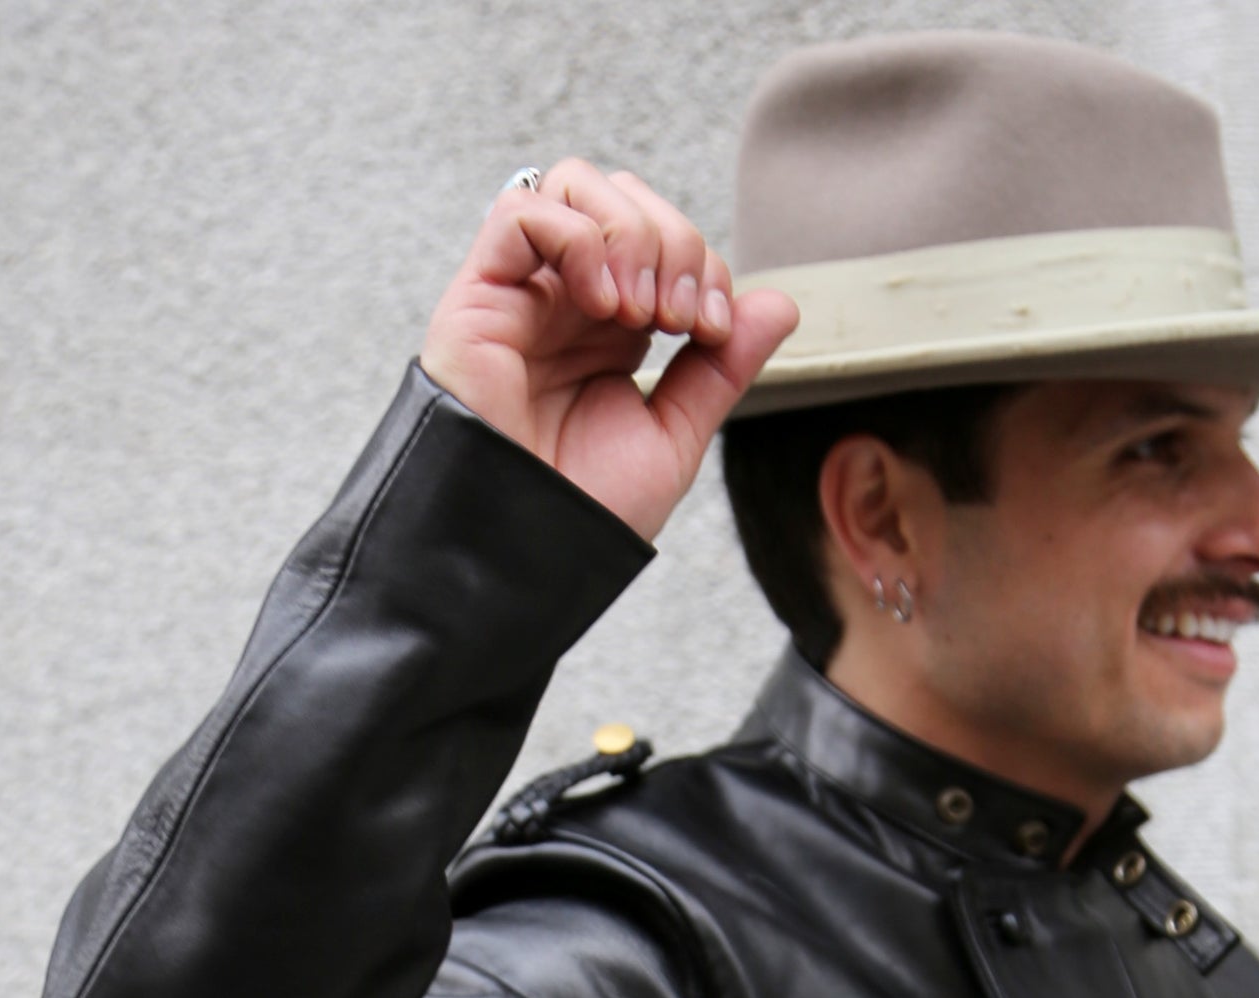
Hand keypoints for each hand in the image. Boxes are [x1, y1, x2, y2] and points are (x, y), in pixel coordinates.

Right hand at [419, 160, 798, 543]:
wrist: (526, 551)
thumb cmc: (588, 508)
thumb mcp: (675, 435)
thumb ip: (722, 367)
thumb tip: (781, 303)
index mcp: (612, 328)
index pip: (666, 239)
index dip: (705, 265)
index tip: (710, 331)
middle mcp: (567, 299)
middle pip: (626, 197)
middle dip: (674, 240)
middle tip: (678, 320)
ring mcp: (523, 293)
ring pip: (574, 185)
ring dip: (630, 233)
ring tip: (639, 313)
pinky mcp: (478, 297)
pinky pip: (520, 211)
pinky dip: (576, 237)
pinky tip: (600, 304)